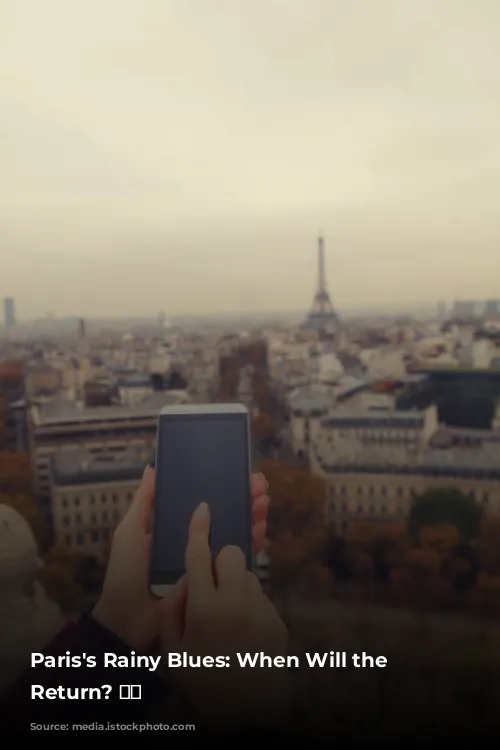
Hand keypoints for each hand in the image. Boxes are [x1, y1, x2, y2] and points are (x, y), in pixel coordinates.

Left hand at [92, 466, 269, 650]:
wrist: (128, 621)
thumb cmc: (125, 575)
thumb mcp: (129, 533)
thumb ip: (143, 503)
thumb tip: (152, 468)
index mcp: (175, 528)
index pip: (203, 503)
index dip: (221, 488)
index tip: (239, 474)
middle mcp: (193, 542)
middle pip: (223, 515)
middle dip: (243, 498)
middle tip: (259, 485)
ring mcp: (205, 562)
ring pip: (234, 533)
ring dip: (251, 516)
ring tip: (263, 502)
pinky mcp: (214, 581)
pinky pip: (237, 560)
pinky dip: (250, 542)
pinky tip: (260, 528)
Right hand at [158, 503, 288, 730]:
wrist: (245, 719)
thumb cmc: (201, 686)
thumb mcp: (172, 654)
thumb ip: (171, 611)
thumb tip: (184, 581)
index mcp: (204, 609)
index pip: (200, 555)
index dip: (199, 529)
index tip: (203, 509)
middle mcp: (236, 604)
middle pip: (232, 555)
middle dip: (220, 561)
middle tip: (211, 586)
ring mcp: (261, 612)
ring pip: (248, 575)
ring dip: (235, 584)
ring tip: (225, 618)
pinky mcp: (278, 623)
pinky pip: (260, 598)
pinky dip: (249, 605)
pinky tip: (241, 633)